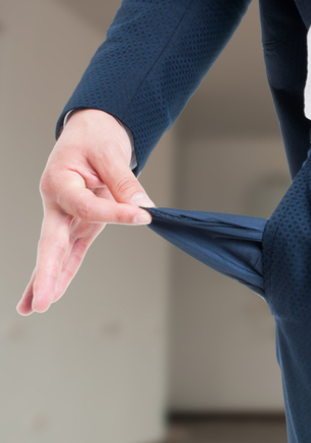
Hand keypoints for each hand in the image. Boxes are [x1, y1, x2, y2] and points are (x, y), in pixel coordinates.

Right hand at [17, 109, 153, 315]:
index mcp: (59, 181)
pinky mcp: (78, 226)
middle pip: (50, 242)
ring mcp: (65, 218)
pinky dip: (61, 274)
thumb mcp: (110, 153)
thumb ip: (124, 182)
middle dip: (47, 272)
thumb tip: (143, 209)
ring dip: (47, 281)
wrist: (89, 134)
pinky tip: (50, 296)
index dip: (113, 213)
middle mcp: (57, 204)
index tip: (144, 216)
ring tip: (35, 308)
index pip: (86, 206)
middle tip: (43, 299)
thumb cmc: (95, 140)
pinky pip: (69, 253)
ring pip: (55, 253)